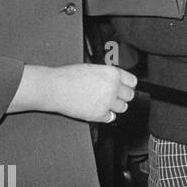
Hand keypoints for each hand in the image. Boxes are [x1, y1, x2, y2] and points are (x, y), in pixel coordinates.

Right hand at [13, 64, 136, 122]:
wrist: (54, 88)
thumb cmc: (68, 77)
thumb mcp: (93, 68)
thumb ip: (108, 75)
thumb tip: (117, 81)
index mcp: (112, 73)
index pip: (133, 82)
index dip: (127, 85)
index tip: (124, 88)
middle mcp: (113, 87)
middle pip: (130, 96)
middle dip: (122, 96)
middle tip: (112, 96)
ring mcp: (107, 101)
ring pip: (122, 107)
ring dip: (114, 106)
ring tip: (103, 103)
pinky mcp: (99, 114)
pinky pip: (110, 118)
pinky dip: (105, 115)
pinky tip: (96, 109)